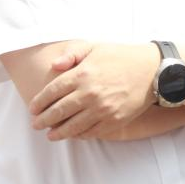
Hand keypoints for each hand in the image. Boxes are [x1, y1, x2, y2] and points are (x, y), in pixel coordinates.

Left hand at [29, 42, 158, 140]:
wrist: (152, 70)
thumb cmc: (121, 56)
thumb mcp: (95, 47)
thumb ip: (72, 54)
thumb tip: (54, 65)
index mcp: (82, 74)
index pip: (52, 92)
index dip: (39, 102)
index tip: (32, 108)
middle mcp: (90, 93)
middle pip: (58, 111)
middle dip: (44, 120)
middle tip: (36, 124)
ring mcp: (102, 109)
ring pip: (73, 126)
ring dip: (58, 132)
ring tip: (51, 135)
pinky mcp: (114, 120)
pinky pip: (91, 132)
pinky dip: (79, 135)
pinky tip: (73, 134)